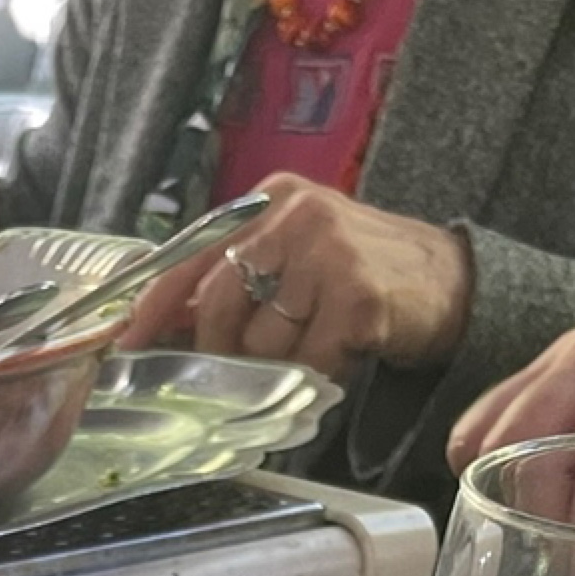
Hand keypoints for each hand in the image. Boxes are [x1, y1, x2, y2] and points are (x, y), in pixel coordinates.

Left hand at [121, 176, 473, 381]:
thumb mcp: (290, 258)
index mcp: (268, 200)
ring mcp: (328, 252)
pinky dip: (316, 374)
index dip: (152, 304)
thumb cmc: (356, 276)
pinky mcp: (357, 296)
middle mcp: (294, 215)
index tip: (126, 342)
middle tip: (235, 375)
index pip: (190, 252)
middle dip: (218, 352)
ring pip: (261, 341)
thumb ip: (231, 278)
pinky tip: (340, 355)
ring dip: (276, 366)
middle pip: (217, 301)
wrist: (448, 282)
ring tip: (310, 349)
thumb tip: (161, 325)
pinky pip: (307, 361)